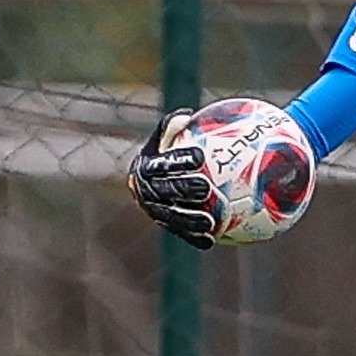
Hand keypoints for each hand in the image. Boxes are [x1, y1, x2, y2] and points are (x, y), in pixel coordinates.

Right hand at [127, 108, 214, 249]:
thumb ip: (176, 126)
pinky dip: (193, 237)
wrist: (159, 178)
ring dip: (189, 219)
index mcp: (145, 166)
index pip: (162, 162)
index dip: (179, 159)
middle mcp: (144, 189)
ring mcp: (152, 210)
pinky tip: (211, 241)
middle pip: (164, 190)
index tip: (200, 157)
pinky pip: (178, 232)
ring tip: (209, 220)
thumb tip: (188, 115)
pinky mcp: (164, 225)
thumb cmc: (174, 149)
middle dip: (183, 189)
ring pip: (170, 216)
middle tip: (205, 187)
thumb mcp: (171, 134)